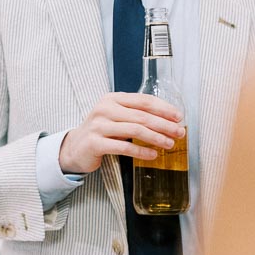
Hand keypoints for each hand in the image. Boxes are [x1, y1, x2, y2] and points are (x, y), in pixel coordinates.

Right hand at [58, 92, 184, 173]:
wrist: (75, 147)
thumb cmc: (101, 132)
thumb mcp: (116, 117)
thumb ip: (135, 114)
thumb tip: (167, 121)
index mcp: (112, 99)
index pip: (143, 100)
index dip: (164, 108)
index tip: (178, 117)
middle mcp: (104, 109)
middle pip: (142, 116)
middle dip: (164, 125)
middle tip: (179, 133)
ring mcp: (98, 126)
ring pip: (135, 130)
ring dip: (156, 138)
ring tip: (169, 144)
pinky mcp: (95, 143)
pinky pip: (124, 147)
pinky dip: (141, 151)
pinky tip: (152, 154)